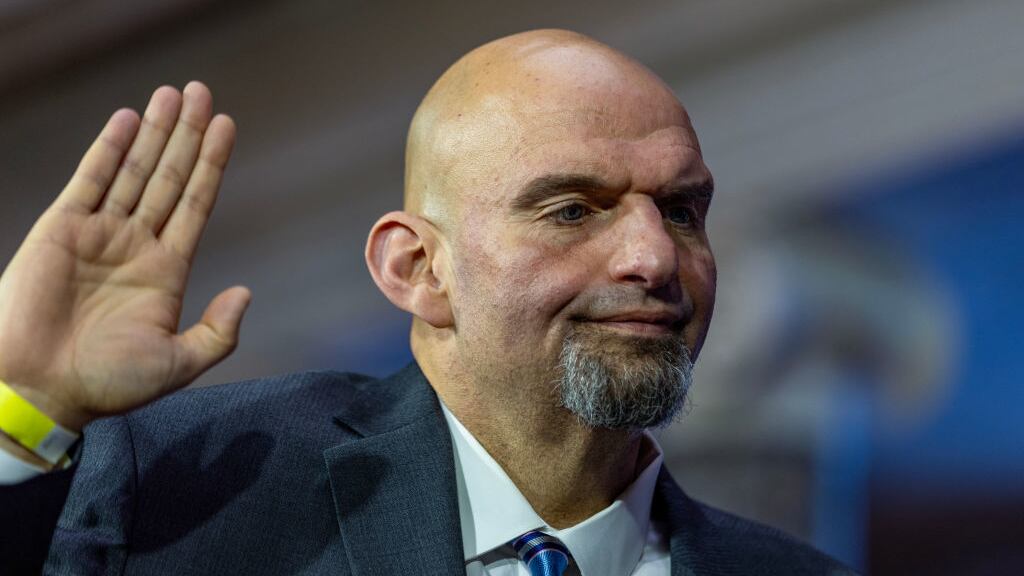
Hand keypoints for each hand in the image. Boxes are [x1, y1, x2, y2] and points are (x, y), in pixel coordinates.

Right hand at [0, 81, 249, 432]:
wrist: (40, 390)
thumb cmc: (108, 384)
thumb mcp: (177, 364)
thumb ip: (218, 332)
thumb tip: (246, 292)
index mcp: (167, 270)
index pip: (196, 204)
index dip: (213, 165)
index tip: (229, 127)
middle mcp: (137, 244)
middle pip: (170, 176)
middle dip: (188, 135)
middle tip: (204, 93)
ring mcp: (100, 233)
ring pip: (134, 170)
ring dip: (154, 132)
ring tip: (173, 94)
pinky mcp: (62, 229)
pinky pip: (90, 180)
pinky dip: (109, 148)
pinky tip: (130, 120)